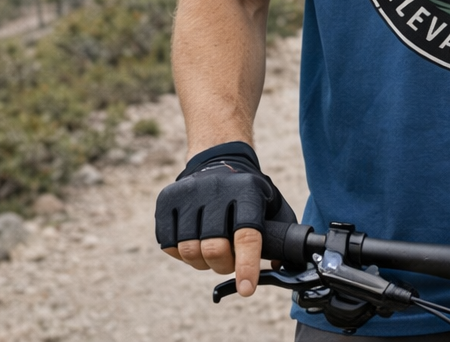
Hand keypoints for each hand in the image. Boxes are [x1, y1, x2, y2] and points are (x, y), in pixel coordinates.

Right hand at [154, 141, 295, 297]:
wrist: (217, 160)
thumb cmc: (249, 194)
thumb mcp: (273, 205)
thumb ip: (282, 236)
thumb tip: (279, 268)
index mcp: (247, 190)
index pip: (247, 235)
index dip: (247, 266)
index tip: (247, 289)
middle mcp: (216, 189)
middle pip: (214, 248)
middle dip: (223, 266)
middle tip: (229, 262)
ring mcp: (188, 192)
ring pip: (189, 250)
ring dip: (201, 262)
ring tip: (210, 252)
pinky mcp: (167, 199)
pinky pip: (168, 244)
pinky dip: (181, 254)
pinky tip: (194, 242)